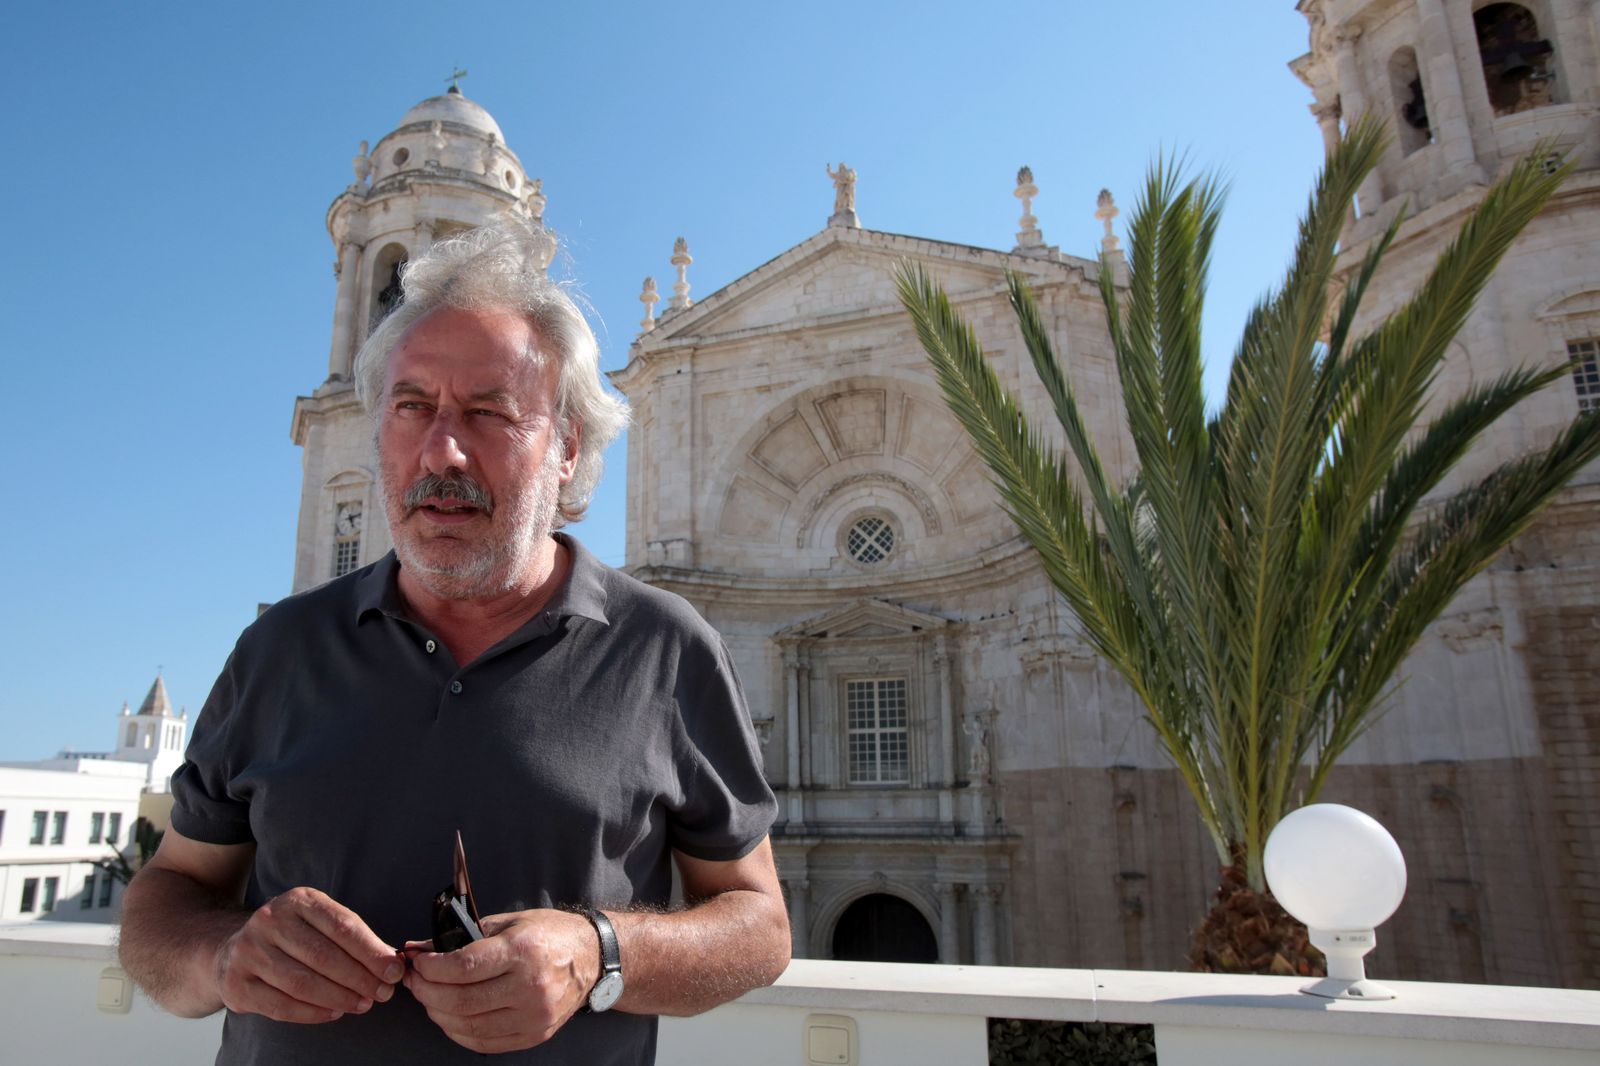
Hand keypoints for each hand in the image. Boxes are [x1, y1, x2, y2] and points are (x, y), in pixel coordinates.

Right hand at [214, 886, 404, 1022]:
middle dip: (360, 978)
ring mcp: (249, 952)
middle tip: (383, 993)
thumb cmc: (292, 937)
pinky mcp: (236, 984)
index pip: (342, 926)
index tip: (394, 971)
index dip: (372, 951)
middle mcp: (269, 920)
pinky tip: (335, 1013)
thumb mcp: (320, 923)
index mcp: (298, 900)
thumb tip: (392, 962)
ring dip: (340, 997)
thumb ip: (354, 938)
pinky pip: (281, 1005)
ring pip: (303, 983)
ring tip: (364, 1004)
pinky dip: (313, 1013)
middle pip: (324, 956)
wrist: (233, 949)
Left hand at [404, 908, 599, 1053]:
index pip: (464, 966)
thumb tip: (419, 949)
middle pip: (462, 999)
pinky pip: (484, 1042)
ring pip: (469, 1025)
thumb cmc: (550, 934)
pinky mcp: (535, 1034)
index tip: (418, 963)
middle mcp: (530, 985)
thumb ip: (464, 936)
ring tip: (428, 998)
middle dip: (427, 991)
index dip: (432, 968)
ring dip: (438, 1013)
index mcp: (523, 950)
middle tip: (414, 981)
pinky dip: (458, 1032)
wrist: (593, 958)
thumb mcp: (510, 922)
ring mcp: (534, 1014)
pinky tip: (449, 1016)